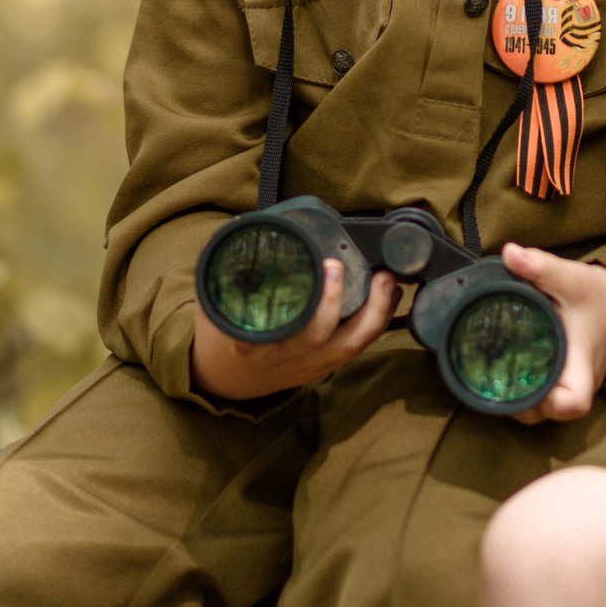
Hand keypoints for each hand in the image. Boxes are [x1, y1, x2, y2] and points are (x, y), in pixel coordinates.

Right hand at [189, 259, 398, 399]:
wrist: (229, 378)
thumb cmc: (224, 332)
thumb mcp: (215, 304)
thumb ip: (225, 271)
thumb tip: (237, 227)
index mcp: (249, 345)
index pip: (262, 337)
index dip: (297, 310)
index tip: (315, 273)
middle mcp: (282, 359)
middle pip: (317, 338)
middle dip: (335, 302)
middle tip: (341, 265)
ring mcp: (307, 366)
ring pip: (347, 347)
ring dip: (373, 312)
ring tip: (385, 278)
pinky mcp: (324, 368)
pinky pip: (357, 348)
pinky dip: (377, 322)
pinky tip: (390, 296)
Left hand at [500, 244, 605, 422]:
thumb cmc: (597, 294)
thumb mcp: (570, 277)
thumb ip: (540, 267)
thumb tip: (509, 253)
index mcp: (582, 364)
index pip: (571, 404)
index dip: (549, 404)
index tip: (526, 383)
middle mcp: (578, 381)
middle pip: (549, 414)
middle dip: (520, 404)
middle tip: (495, 378)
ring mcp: (571, 382)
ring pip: (543, 409)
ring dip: (519, 398)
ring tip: (494, 374)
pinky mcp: (563, 378)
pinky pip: (543, 396)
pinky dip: (523, 389)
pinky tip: (503, 369)